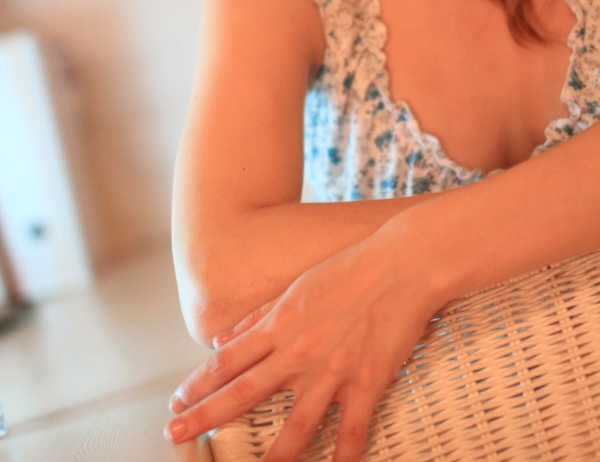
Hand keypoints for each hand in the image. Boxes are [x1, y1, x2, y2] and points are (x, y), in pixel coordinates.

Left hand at [164, 227, 436, 460]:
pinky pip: (351, 431)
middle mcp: (299, 351)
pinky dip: (342, 458)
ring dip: (273, 457)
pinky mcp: (366, 383)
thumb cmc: (349, 270)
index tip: (178, 402)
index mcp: (280, 325)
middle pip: (244, 392)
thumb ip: (260, 316)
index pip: (227, 360)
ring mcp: (333, 370)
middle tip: (176, 434)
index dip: (198, 384)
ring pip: (296, 425)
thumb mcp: (297, 287)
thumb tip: (225, 338)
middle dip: (206, 416)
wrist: (399, 266)